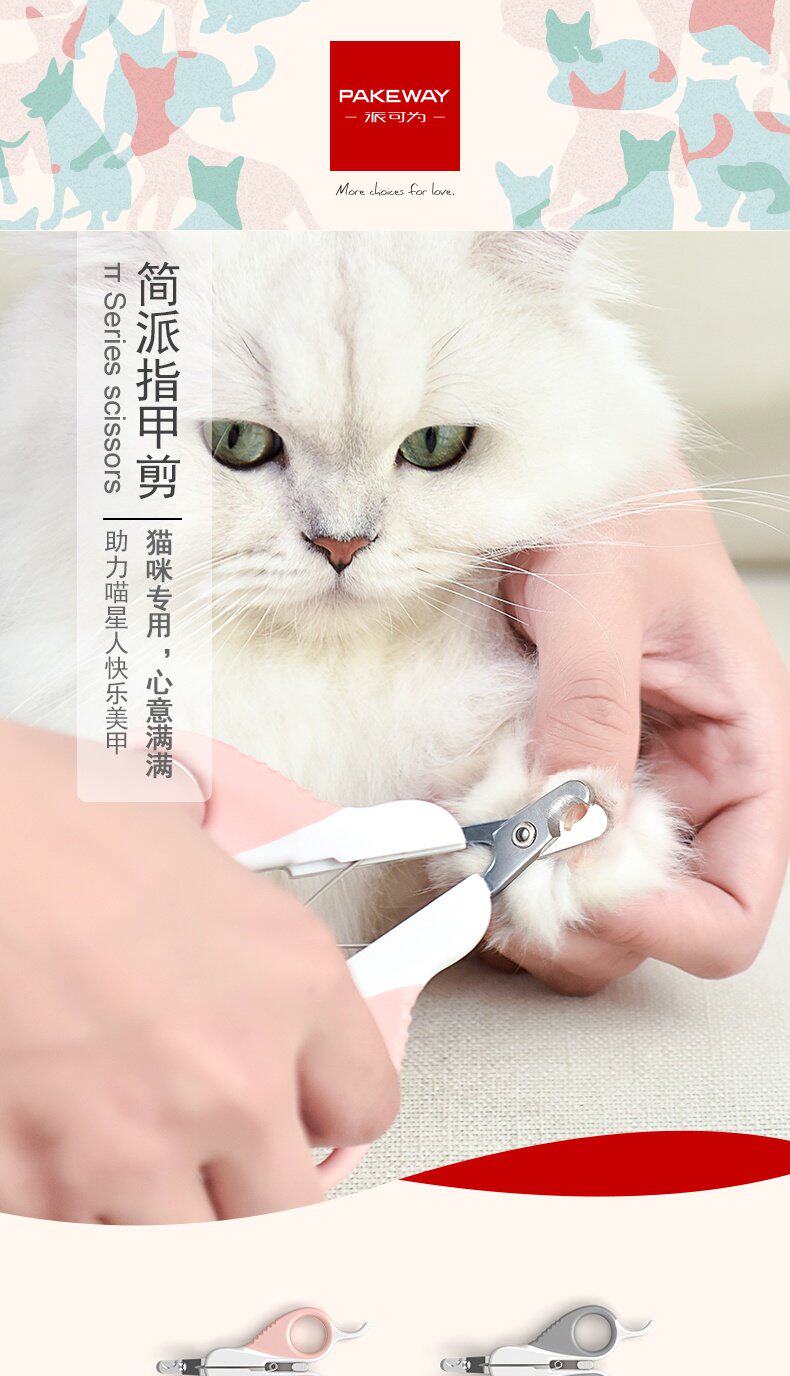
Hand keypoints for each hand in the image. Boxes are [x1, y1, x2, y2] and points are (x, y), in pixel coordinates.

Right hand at [0, 722, 396, 1221]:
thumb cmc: (55, 816)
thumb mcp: (200, 863)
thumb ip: (246, 958)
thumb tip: (253, 1001)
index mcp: (290, 982)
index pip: (364, 1107)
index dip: (327, 1113)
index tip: (303, 1113)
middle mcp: (230, 1077)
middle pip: (290, 1215)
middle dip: (254, 1193)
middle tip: (220, 1163)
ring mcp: (132, 1144)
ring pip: (186, 1253)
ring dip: (161, 1214)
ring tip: (128, 1155)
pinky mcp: (33, 1180)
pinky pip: (78, 1244)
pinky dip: (72, 1211)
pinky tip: (59, 1150)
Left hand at [499, 462, 789, 993]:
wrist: (570, 475)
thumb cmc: (616, 515)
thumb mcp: (602, 598)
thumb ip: (591, 702)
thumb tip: (574, 816)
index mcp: (742, 755)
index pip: (735, 905)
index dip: (666, 930)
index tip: (578, 895)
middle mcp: (690, 792)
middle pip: (652, 929)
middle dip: (577, 925)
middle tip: (500, 880)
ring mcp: (625, 793)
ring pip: (587, 909)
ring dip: (525, 905)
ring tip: (471, 856)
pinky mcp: (566, 780)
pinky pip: (536, 859)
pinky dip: (496, 866)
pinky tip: (459, 829)